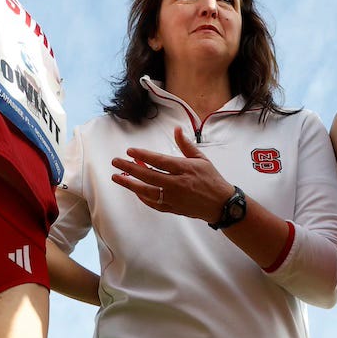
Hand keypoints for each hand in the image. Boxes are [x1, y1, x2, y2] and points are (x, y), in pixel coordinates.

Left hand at [111, 126, 234, 223]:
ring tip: (117, 177)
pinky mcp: (172, 208)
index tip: (130, 151)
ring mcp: (174, 198)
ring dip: (130, 184)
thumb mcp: (201, 158)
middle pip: (148, 175)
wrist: (221, 204)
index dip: (143, 155)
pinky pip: (153, 203)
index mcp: (185, 169)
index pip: (159, 161)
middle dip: (129, 168)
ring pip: (147, 191)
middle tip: (116, 162)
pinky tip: (134, 190)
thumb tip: (176, 129)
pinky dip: (142, 197)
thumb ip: (186, 145)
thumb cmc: (211, 179)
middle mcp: (177, 184)